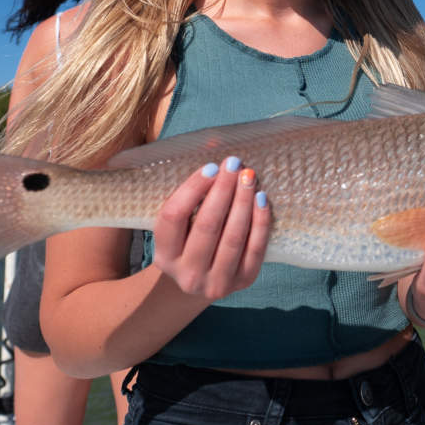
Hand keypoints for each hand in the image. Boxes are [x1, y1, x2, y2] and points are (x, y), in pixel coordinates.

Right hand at [151, 157, 270, 301]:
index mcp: (164, 256)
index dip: (192, 189)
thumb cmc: (190, 239)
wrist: (204, 280)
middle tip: (233, 164)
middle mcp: (187, 274)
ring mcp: (216, 283)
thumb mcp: (180, 224)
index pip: (173, 217)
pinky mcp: (243, 282)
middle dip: (222, 190)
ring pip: (233, 237)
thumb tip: (213, 141)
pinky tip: (261, 198)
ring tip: (249, 176)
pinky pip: (255, 248)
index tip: (210, 166)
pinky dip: (260, 222)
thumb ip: (189, 193)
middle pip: (206, 226)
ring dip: (243, 202)